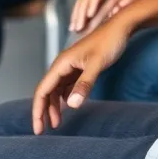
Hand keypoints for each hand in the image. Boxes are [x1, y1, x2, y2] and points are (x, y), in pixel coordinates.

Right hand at [32, 17, 132, 134]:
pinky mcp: (78, 68)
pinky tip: (68, 107)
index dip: (37, 110)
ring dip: (53, 106)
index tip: (38, 128)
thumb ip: (84, 84)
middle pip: (46, 91)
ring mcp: (70, 67)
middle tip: (43, 130)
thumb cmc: (109, 42)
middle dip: (43, 111)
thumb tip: (70, 105)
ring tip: (56, 123)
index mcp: (62, 63)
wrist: (120, 28)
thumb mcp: (97, 65)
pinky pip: (65, 86)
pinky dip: (63, 99)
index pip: (42, 90)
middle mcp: (62, 65)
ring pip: (55, 89)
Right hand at [71, 0, 150, 34]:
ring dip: (77, 14)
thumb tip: (115, 12)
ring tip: (73, 28)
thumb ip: (128, 0)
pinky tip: (74, 22)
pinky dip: (78, 12)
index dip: (93, 3)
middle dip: (81, 12)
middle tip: (79, 27)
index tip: (89, 16)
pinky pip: (83, 2)